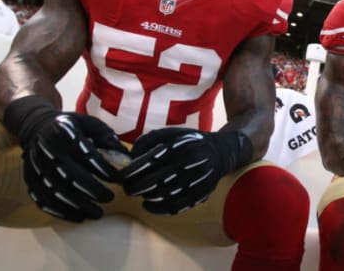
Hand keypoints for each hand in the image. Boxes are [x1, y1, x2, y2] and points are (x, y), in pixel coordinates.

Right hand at [20, 111, 127, 221]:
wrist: (36, 128)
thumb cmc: (71, 127)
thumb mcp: (90, 124)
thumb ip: (107, 137)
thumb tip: (125, 157)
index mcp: (64, 132)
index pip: (85, 153)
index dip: (101, 168)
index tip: (117, 178)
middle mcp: (47, 150)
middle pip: (70, 175)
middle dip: (92, 190)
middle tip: (109, 198)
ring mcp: (36, 167)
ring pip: (56, 192)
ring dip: (78, 206)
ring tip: (98, 213)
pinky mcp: (29, 180)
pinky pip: (43, 201)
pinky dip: (61, 212)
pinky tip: (79, 217)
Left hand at [119, 127, 252, 214]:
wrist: (223, 152)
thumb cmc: (192, 142)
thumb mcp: (173, 133)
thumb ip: (150, 139)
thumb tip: (130, 156)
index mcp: (181, 146)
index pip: (150, 161)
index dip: (132, 171)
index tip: (120, 176)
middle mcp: (190, 163)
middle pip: (156, 180)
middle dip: (136, 186)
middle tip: (126, 188)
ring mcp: (197, 180)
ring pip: (165, 195)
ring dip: (147, 196)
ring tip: (138, 193)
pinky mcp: (202, 194)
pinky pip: (177, 206)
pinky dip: (159, 209)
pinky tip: (148, 205)